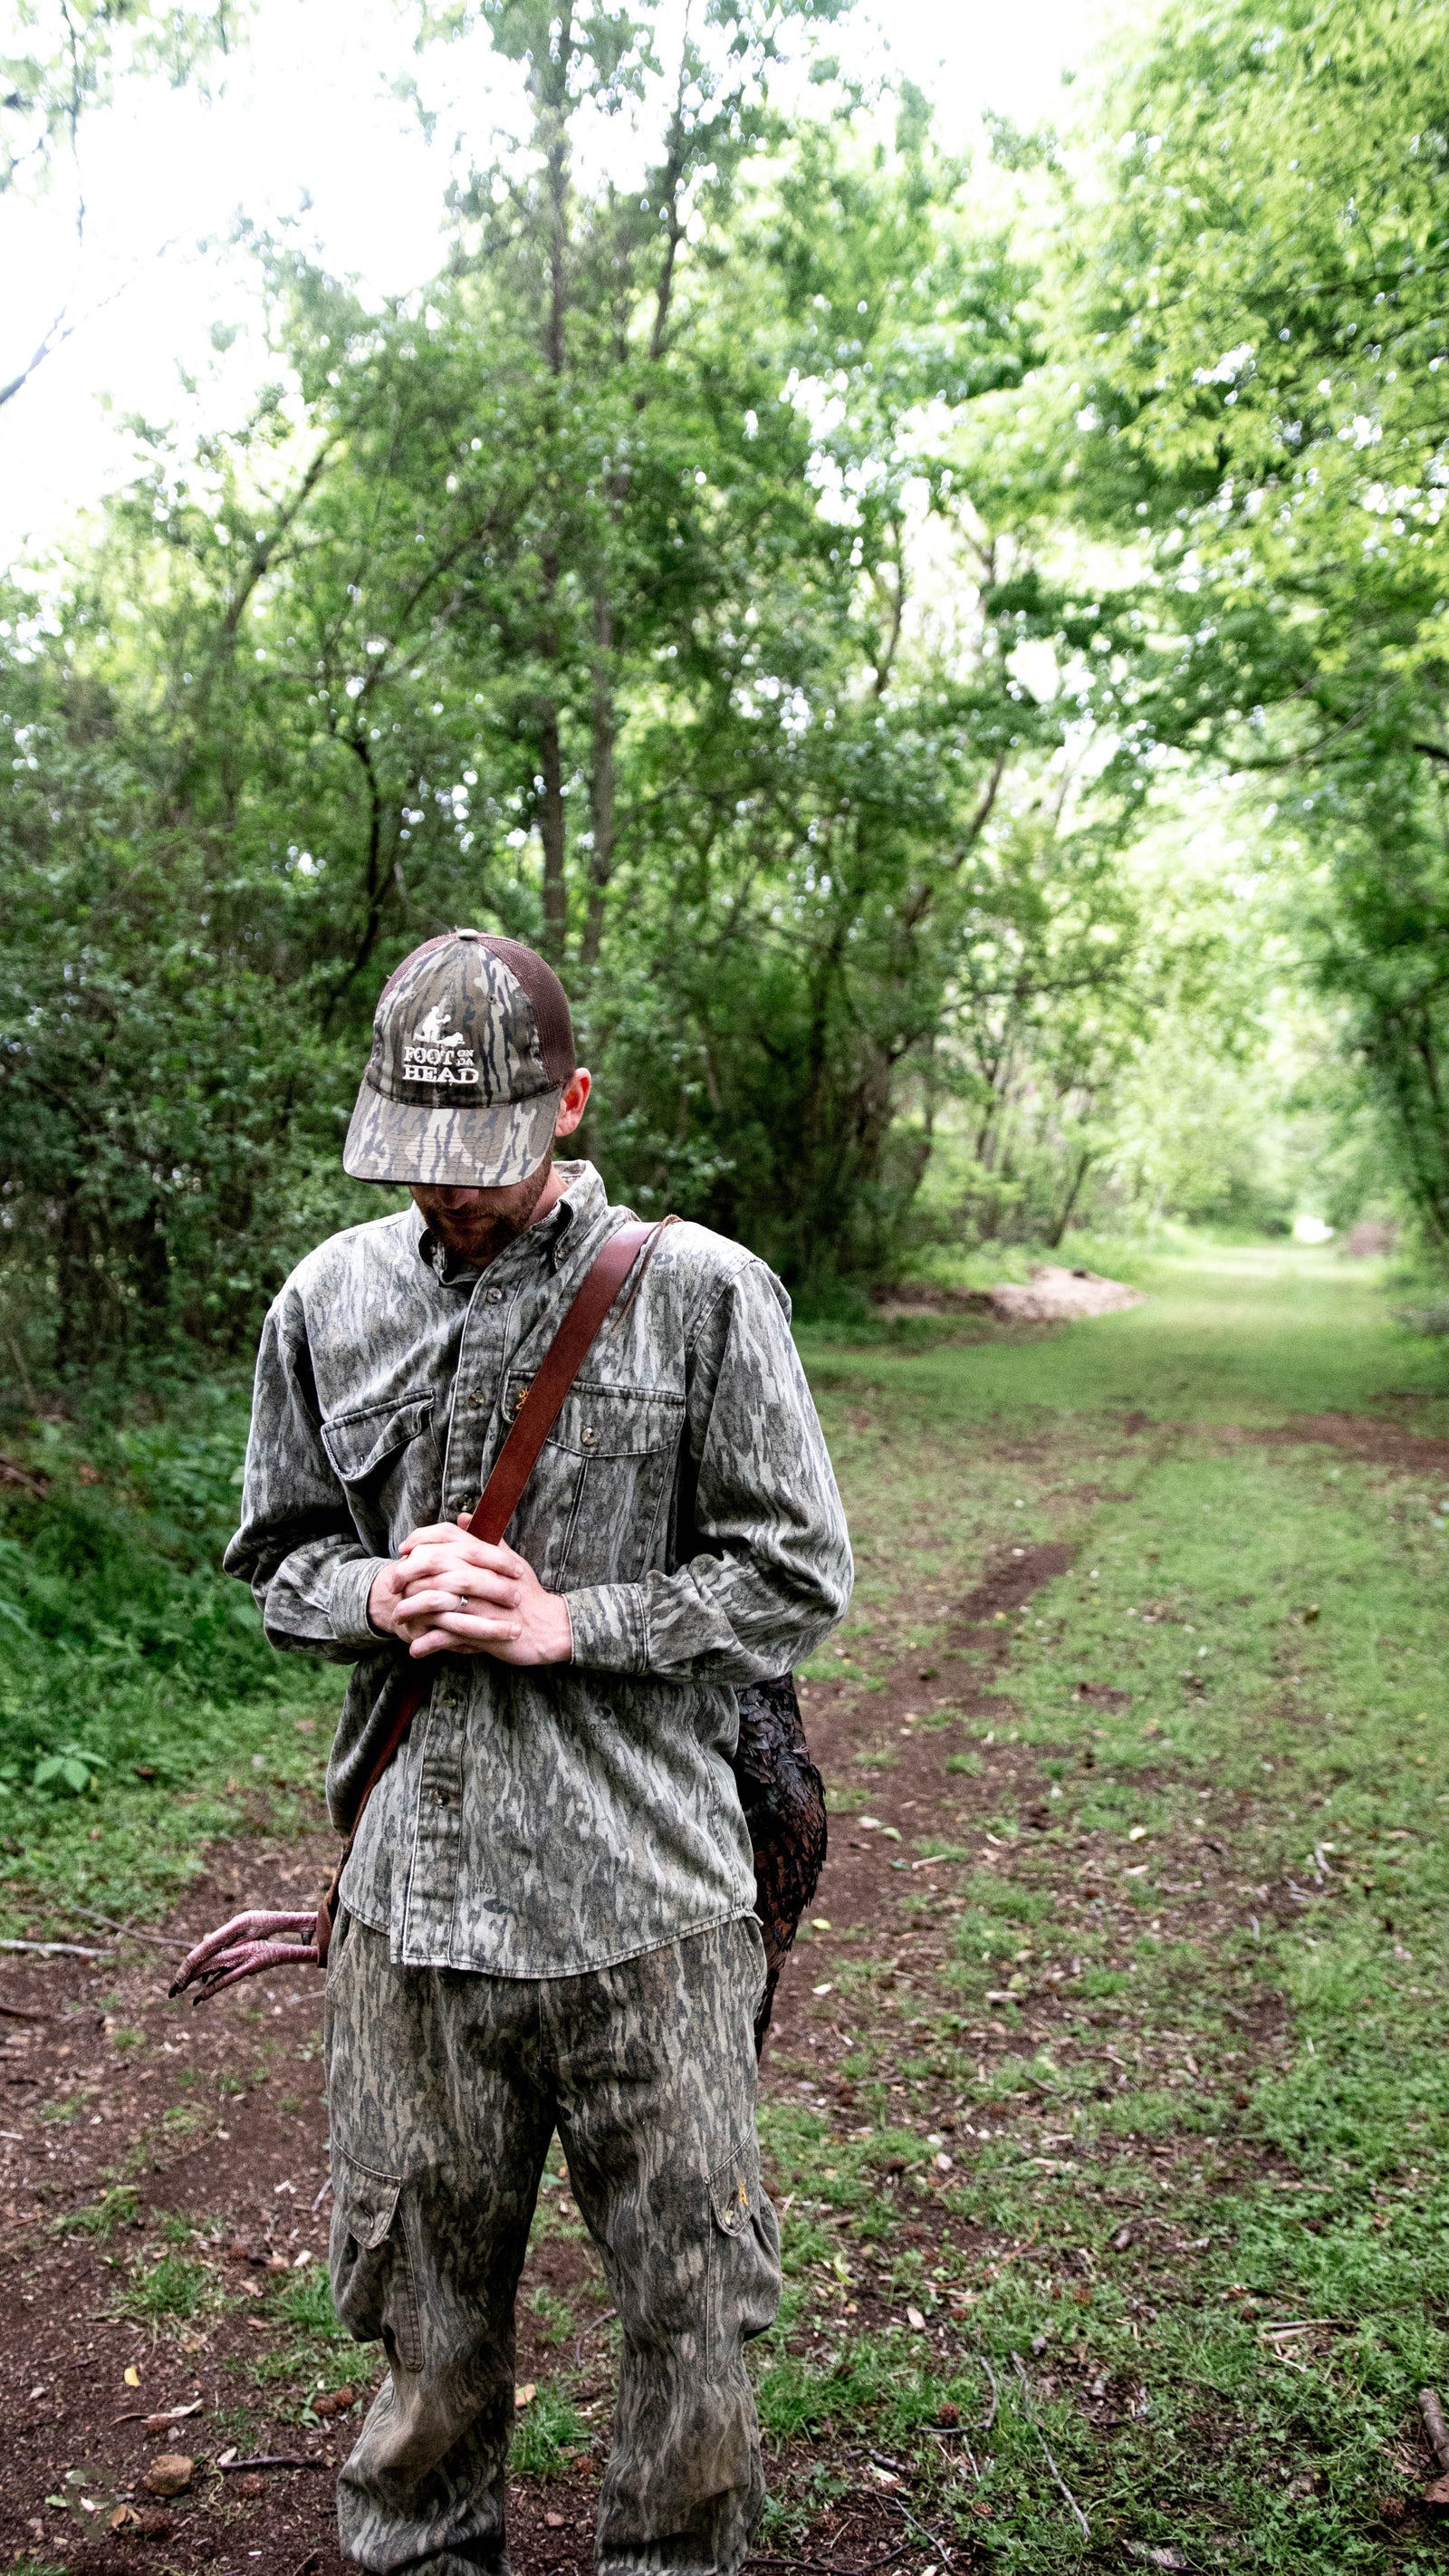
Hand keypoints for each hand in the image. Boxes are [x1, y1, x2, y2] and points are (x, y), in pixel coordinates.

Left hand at [368, 1517, 572, 1667]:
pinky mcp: (481, 1633)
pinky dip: (426, 1644)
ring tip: (398, 1620)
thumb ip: (486, 1539)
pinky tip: (415, 1649)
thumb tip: (465, 1516)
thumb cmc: (528, 1595)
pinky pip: (445, 1637)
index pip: (446, 1538)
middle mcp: (480, 1577)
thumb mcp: (511, 1561)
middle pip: (431, 1569)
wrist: (549, 1627)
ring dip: (410, 1612)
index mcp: (486, 1558)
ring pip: (432, 1603)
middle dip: (405, 1578)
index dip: (420, 1541)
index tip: (403, 1551)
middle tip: (392, 1588)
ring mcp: (479, 1605)